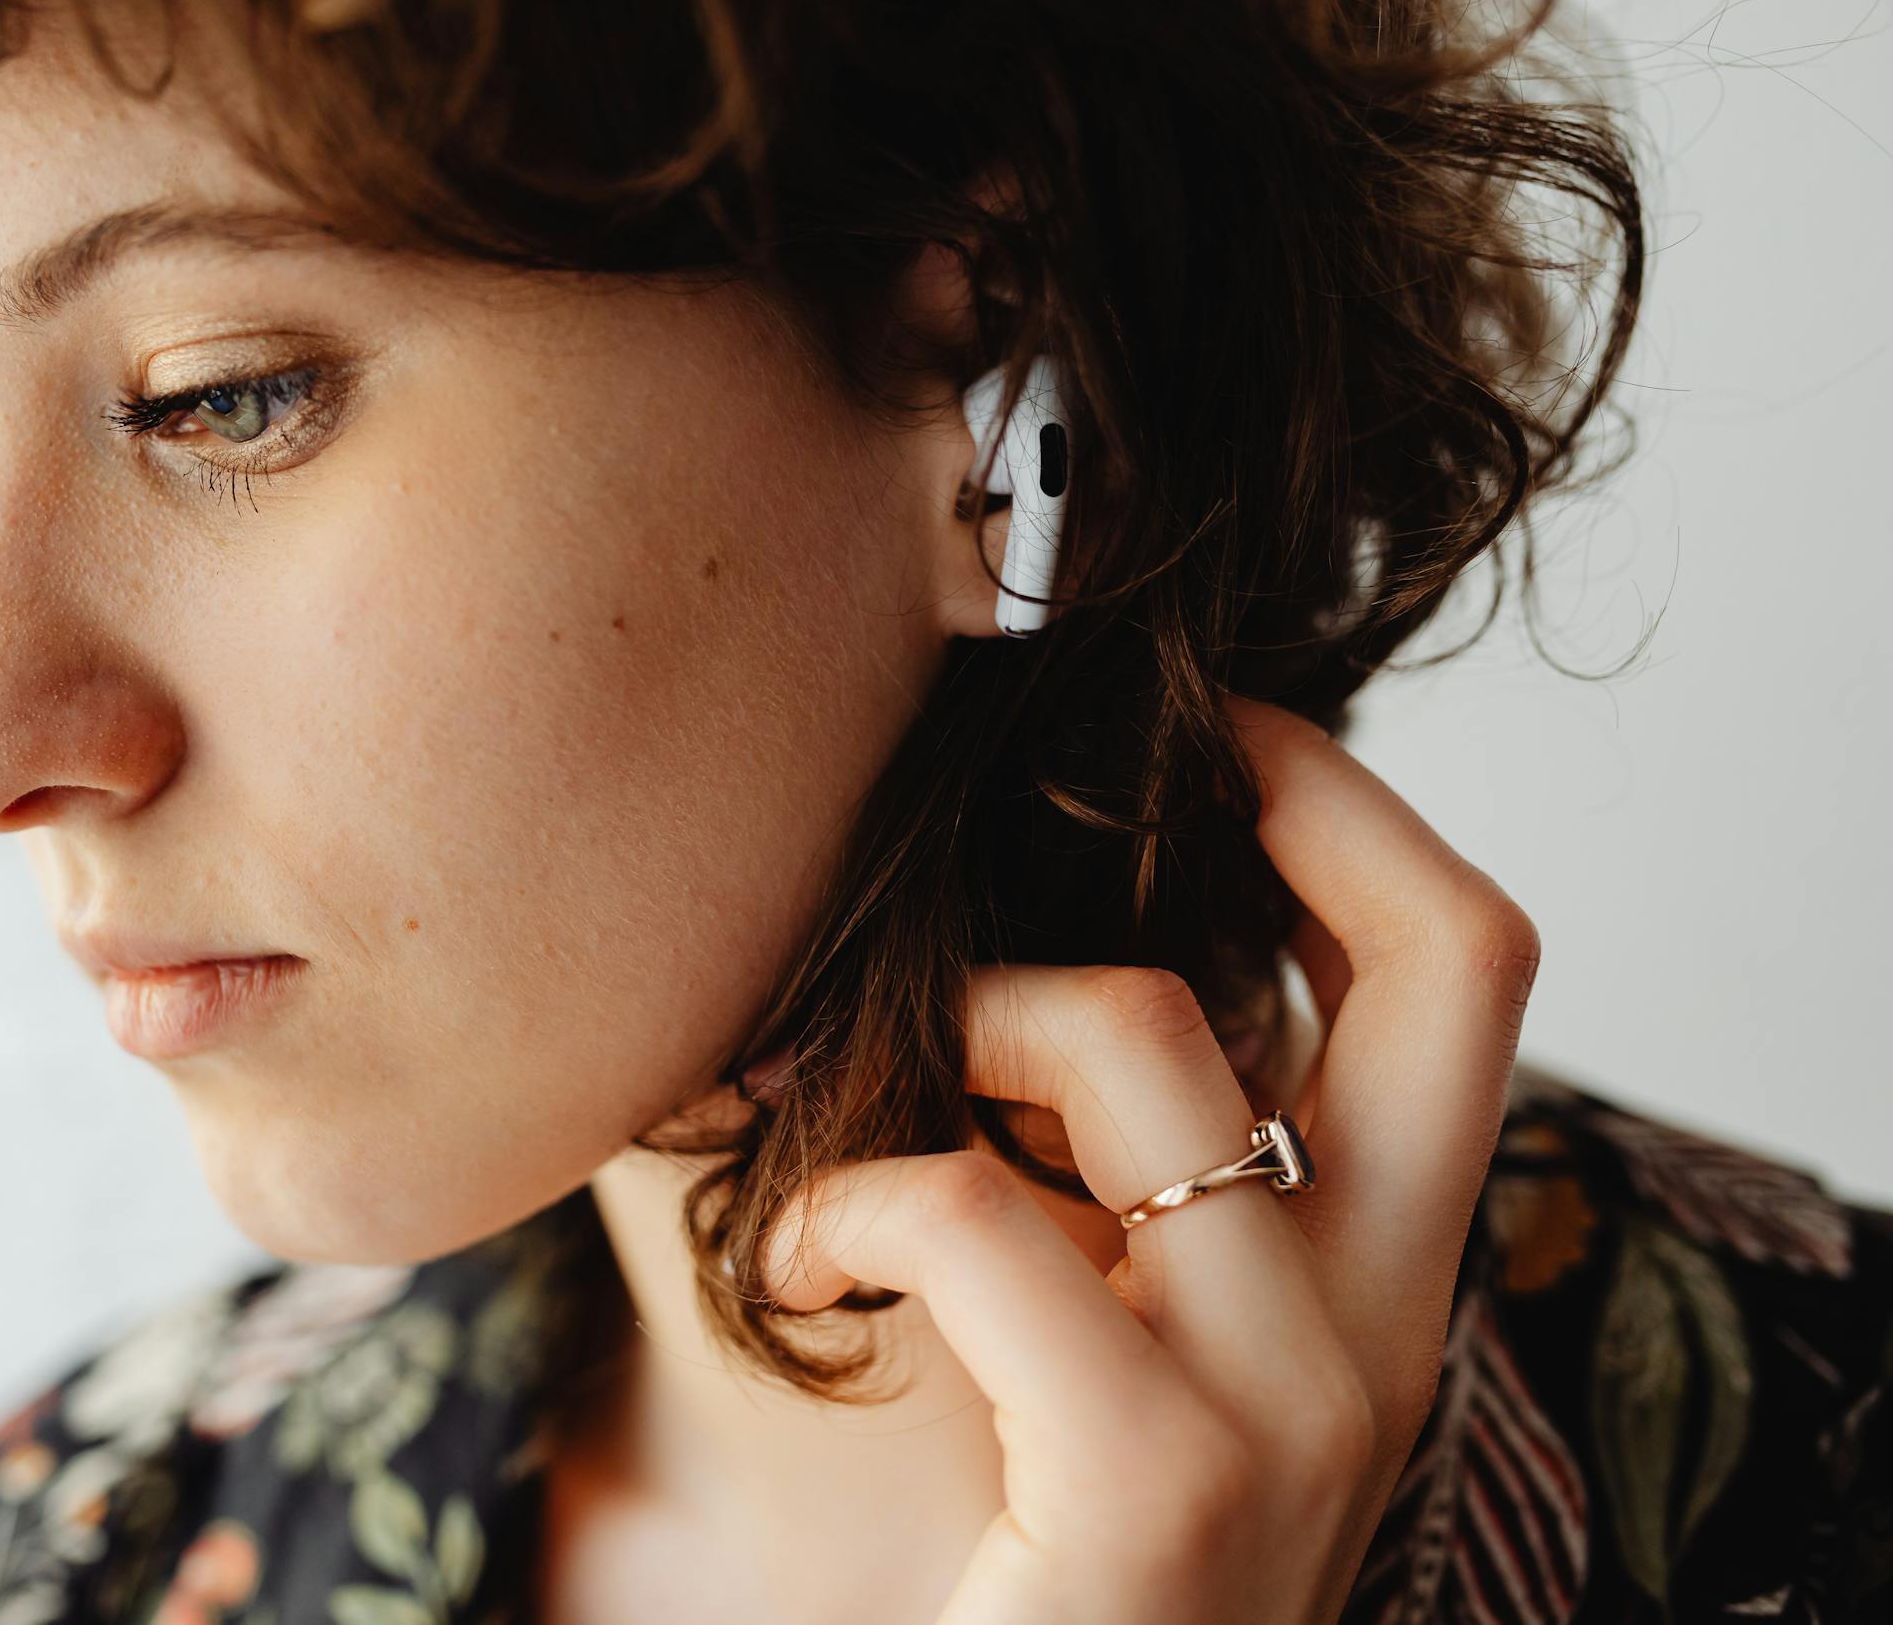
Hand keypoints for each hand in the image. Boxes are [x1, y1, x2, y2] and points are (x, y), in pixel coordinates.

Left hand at [751, 695, 1542, 1622]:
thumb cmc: (1014, 1556)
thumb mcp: (1090, 1340)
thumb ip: (1082, 1176)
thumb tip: (967, 946)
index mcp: (1377, 1277)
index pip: (1463, 967)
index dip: (1343, 801)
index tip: (1203, 728)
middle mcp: (1386, 1328)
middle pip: (1452, 954)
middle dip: (1297, 789)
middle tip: (1123, 759)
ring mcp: (1297, 1412)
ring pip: (1149, 1046)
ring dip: (955, 1023)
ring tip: (845, 1109)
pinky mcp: (1161, 1493)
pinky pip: (984, 1218)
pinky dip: (855, 1192)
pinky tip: (806, 1251)